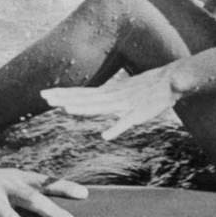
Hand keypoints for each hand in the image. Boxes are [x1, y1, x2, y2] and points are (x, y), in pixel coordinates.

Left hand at [41, 67, 180, 140]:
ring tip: (65, 110)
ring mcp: (126, 104)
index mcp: (109, 92)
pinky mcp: (140, 114)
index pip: (81, 93)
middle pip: (85, 98)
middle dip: (64, 97)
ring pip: (100, 107)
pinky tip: (105, 136)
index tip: (45, 94)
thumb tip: (96, 105)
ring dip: (83, 109)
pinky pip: (126, 122)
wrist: (172, 79)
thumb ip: (110, 98)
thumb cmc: (149, 87)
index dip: (63, 94)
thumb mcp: (124, 91)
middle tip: (43, 96)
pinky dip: (116, 128)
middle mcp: (113, 96)